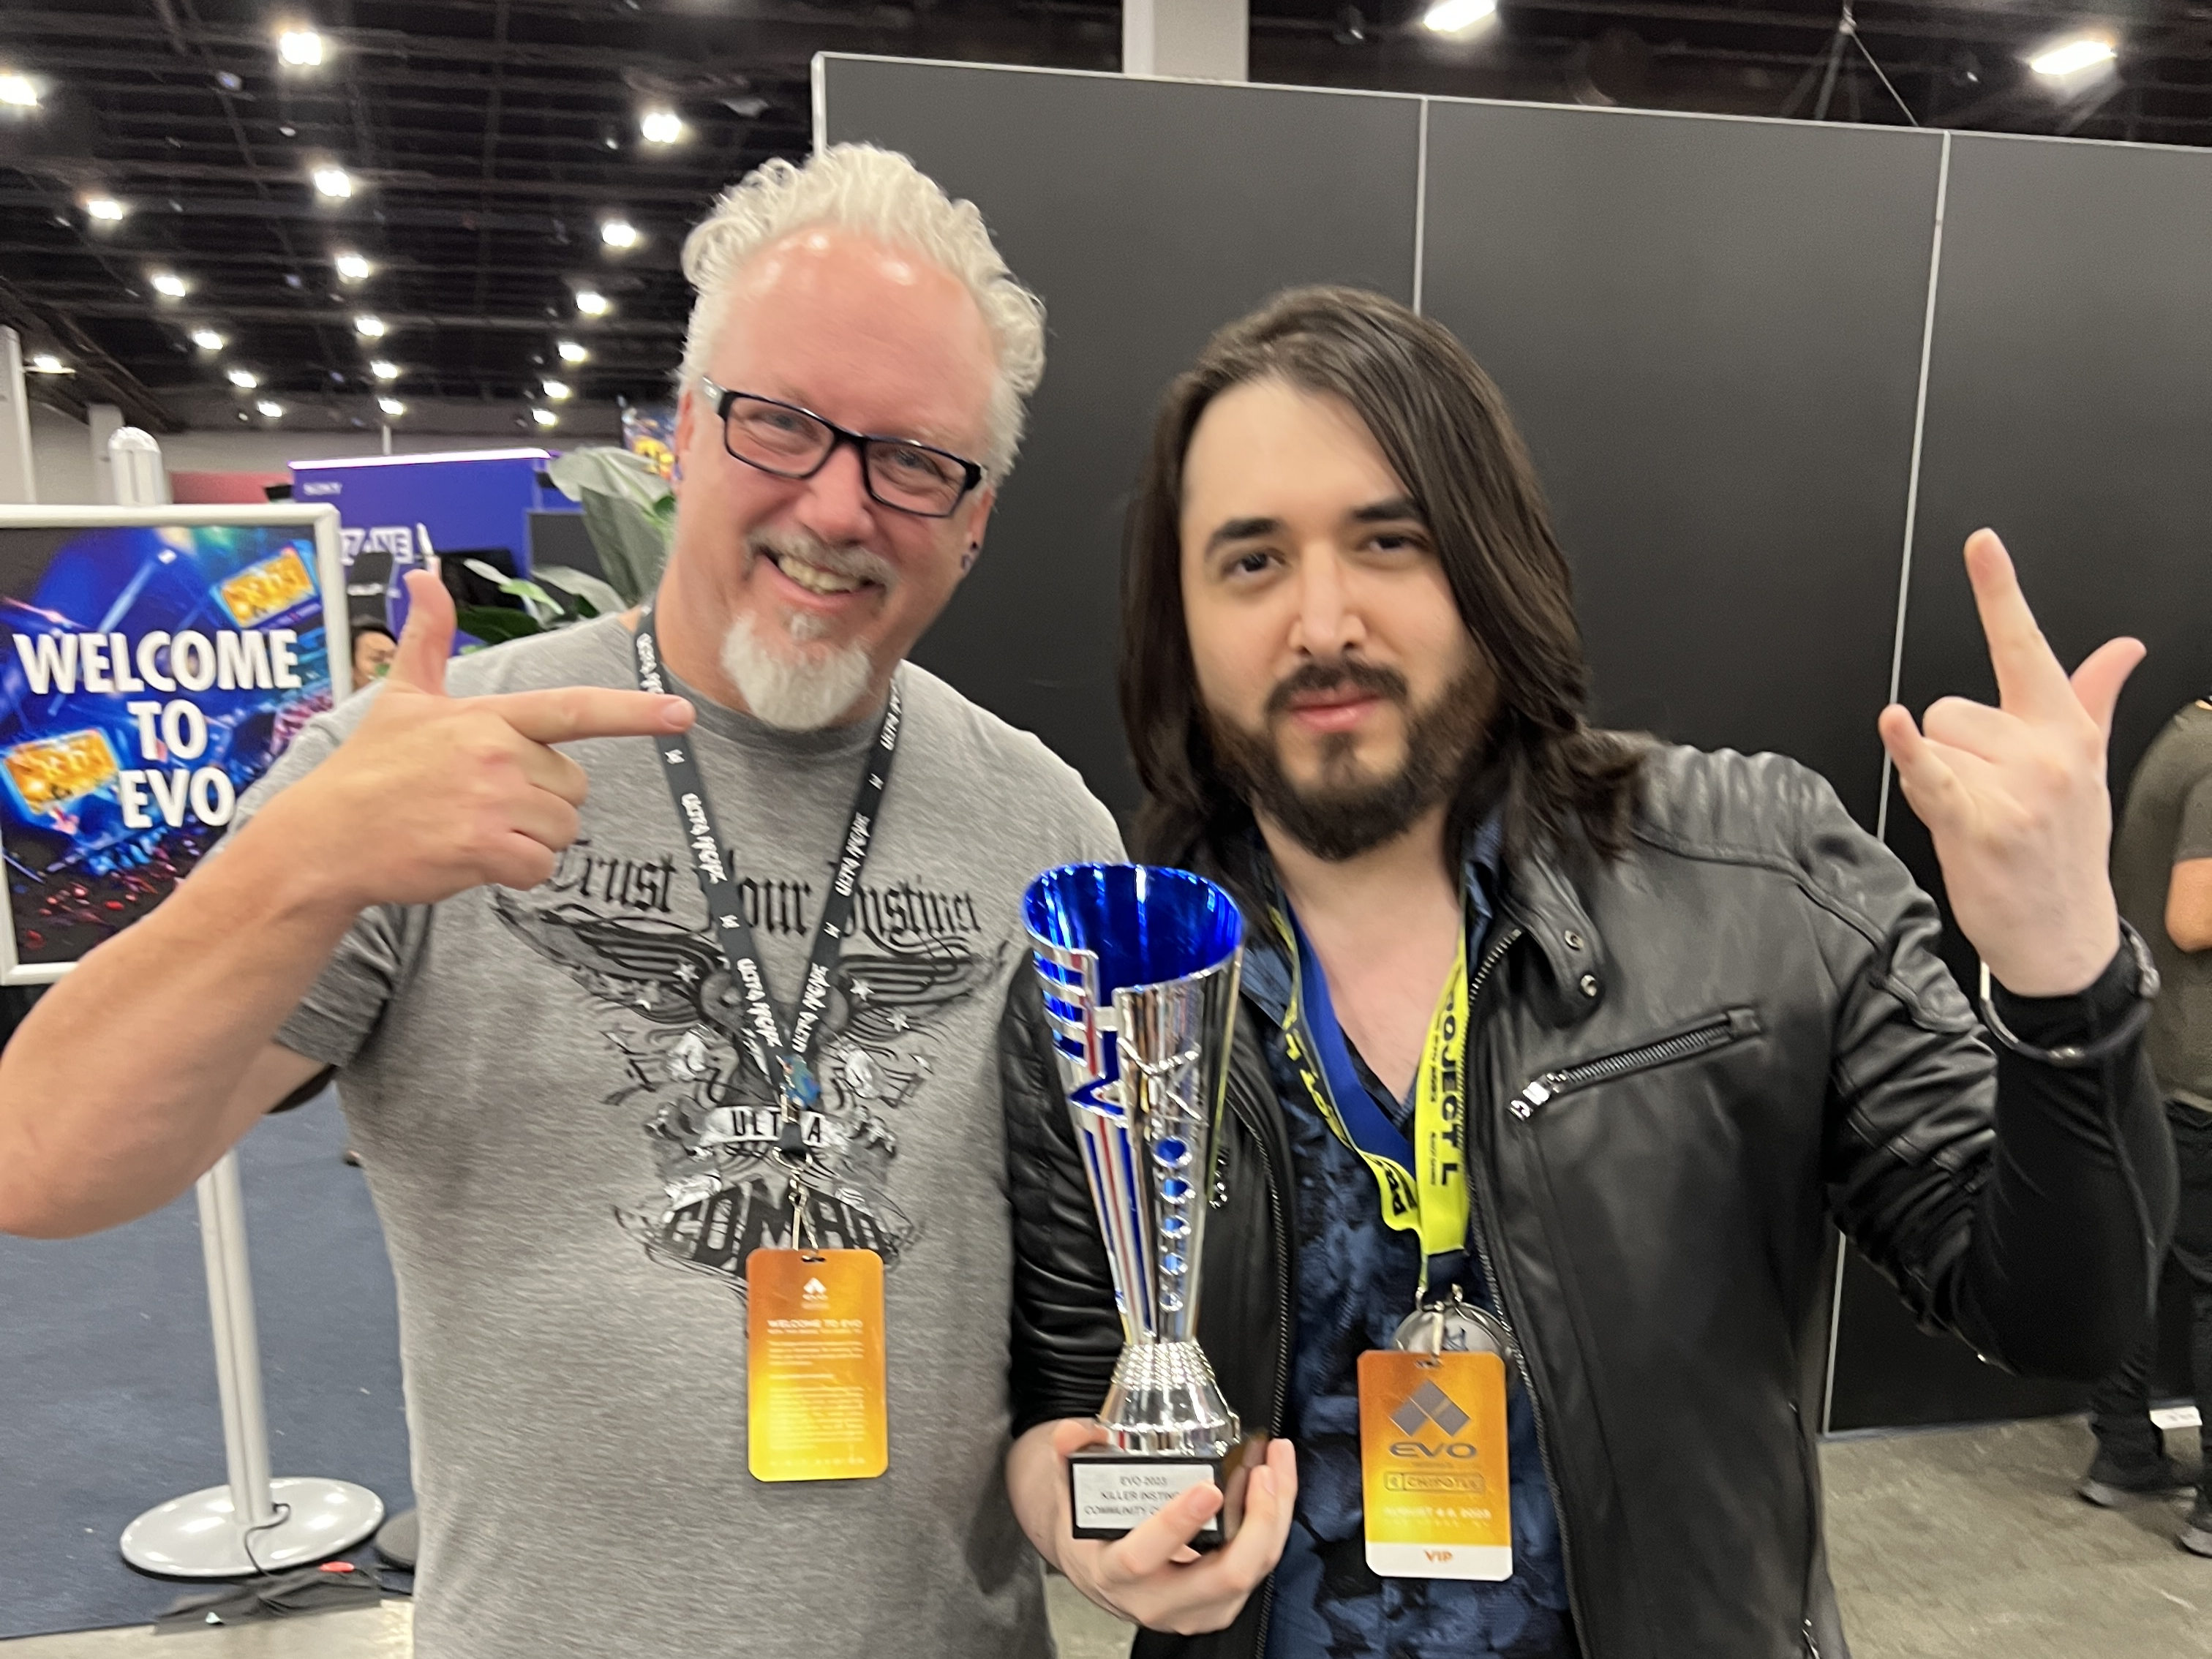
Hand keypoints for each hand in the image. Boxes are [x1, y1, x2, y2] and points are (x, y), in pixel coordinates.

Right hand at [258, 570, 693, 909]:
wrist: (325, 838)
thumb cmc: (369, 769)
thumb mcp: (400, 697)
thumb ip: (427, 639)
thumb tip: (423, 576)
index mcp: (486, 716)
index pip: (572, 710)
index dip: (633, 713)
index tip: (680, 713)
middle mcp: (496, 754)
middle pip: (573, 788)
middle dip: (541, 801)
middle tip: (482, 801)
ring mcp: (492, 803)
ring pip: (561, 830)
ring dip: (527, 839)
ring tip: (471, 826)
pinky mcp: (484, 849)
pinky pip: (539, 868)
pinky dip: (514, 871)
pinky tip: (471, 857)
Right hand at [1046, 1420, 1297, 1635]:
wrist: (1102, 1574)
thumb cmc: (1091, 1535)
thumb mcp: (1072, 1497)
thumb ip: (1069, 1459)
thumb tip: (1071, 1433)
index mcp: (1115, 1574)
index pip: (1144, 1557)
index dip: (1177, 1525)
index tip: (1208, 1488)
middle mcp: (1158, 1601)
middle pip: (1222, 1576)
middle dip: (1255, 1523)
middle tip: (1262, 1472)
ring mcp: (1195, 1609)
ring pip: (1251, 1572)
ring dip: (1274, 1517)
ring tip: (1276, 1463)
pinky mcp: (1220, 1604)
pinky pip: (1259, 1568)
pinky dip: (1274, 1524)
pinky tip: (1276, 1484)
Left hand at [1878, 529, 2142, 995]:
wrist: (2064, 933)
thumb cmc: (2064, 848)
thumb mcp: (2087, 767)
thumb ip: (2091, 698)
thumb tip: (2122, 648)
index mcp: (2063, 729)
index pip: (2025, 646)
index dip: (1999, 592)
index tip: (1980, 546)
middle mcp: (2042, 751)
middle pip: (1948, 709)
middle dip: (1951, 751)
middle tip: (1985, 795)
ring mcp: (2014, 787)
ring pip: (1930, 744)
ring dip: (1935, 780)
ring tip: (1974, 817)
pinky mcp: (1979, 823)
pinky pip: (1932, 773)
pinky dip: (1908, 752)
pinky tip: (1893, 724)